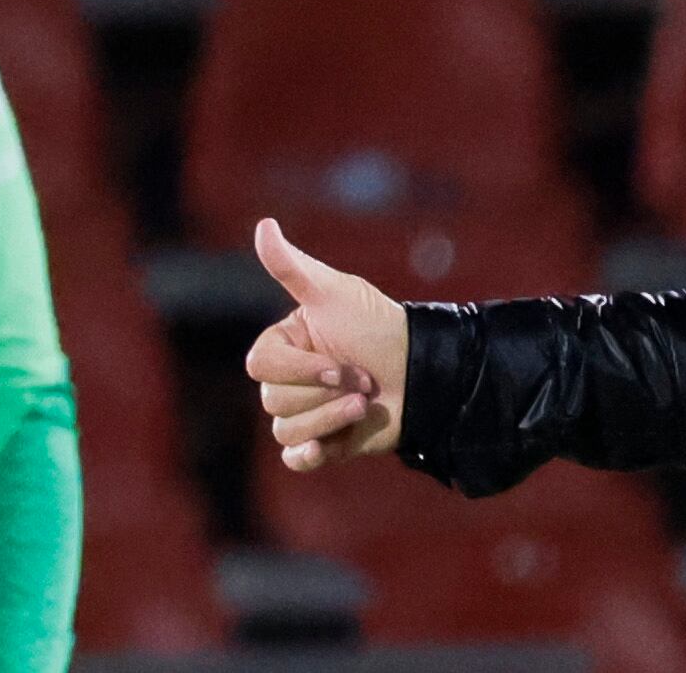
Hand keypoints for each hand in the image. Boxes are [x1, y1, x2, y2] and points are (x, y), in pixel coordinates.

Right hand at [245, 218, 408, 471]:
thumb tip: (263, 224)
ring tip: (366, 405)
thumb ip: (293, 267)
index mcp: (284, 344)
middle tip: (364, 380)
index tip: (341, 363)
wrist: (425, 369)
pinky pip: (296, 460)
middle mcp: (289, 380)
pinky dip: (311, 455)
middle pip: (272, 400)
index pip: (260, 365)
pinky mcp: (324, 444)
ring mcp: (305, 412)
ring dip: (331, 419)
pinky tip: (329, 447)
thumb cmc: (379, 325)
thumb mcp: (335, 293)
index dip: (300, 369)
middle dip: (325, 392)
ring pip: (286, 431)